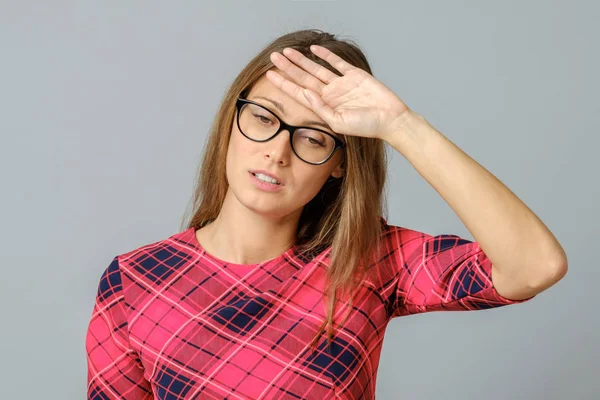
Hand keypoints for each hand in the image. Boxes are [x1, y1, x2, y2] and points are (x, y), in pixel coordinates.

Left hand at [266, 45, 409, 141]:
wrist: (390, 120)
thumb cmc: (367, 127)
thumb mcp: (339, 122)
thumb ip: (321, 109)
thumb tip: (305, 94)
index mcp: (324, 106)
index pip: (298, 93)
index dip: (284, 84)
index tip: (270, 75)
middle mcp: (330, 94)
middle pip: (303, 78)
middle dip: (288, 68)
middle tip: (273, 57)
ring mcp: (341, 84)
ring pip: (316, 68)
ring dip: (301, 60)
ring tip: (287, 51)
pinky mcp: (354, 75)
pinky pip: (337, 63)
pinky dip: (325, 55)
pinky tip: (313, 48)